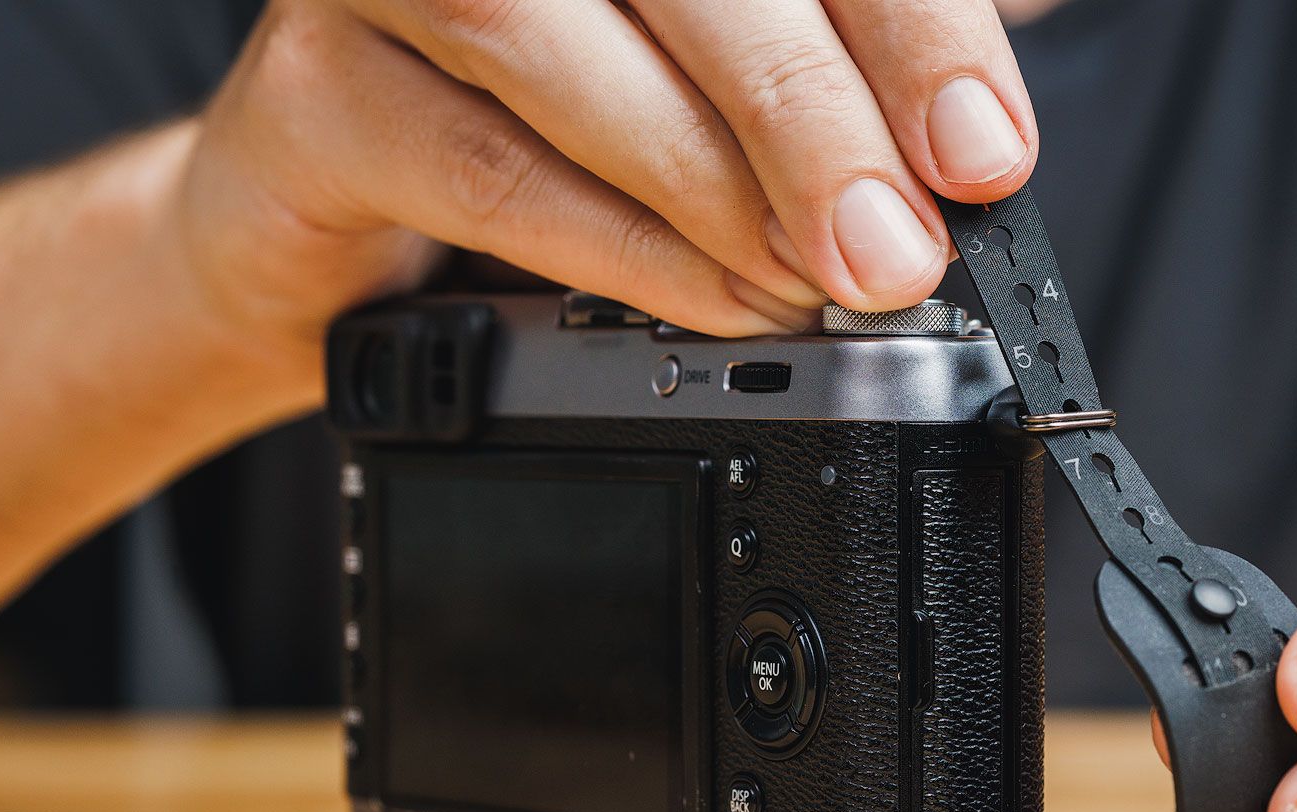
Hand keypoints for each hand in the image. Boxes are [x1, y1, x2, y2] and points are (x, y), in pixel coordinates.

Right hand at [183, 0, 1034, 372]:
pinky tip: (717, 300)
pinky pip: (486, 166)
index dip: (912, 27)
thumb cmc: (546, 128)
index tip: (984, 150)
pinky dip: (624, 247)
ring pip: (554, 42)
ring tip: (812, 280)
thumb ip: (828, 88)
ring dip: (715, 181)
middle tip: (898, 246)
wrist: (326, 210)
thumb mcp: (714, 91)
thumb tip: (962, 151)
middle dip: (816, 115)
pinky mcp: (312, 86)